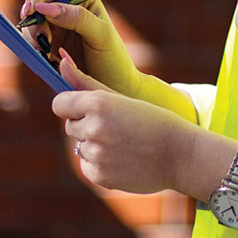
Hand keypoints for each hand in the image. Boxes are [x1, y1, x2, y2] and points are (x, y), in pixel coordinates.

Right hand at [20, 0, 140, 95]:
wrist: (117, 89)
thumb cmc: (114, 59)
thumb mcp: (101, 35)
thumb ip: (77, 18)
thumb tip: (46, 8)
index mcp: (82, 1)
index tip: (30, 11)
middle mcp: (68, 12)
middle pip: (37, 7)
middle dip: (33, 22)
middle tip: (41, 40)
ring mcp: (57, 31)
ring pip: (32, 27)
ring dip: (33, 38)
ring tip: (46, 54)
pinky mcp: (50, 50)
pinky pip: (34, 46)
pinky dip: (34, 51)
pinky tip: (47, 61)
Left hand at [54, 54, 237, 198]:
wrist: (178, 154)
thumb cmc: (150, 119)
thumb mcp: (120, 96)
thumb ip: (85, 81)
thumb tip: (61, 60)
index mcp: (98, 103)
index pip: (59, 104)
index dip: (71, 105)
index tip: (84, 107)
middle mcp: (93, 128)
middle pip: (70, 125)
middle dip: (86, 124)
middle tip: (115, 125)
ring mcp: (95, 154)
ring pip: (80, 146)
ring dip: (94, 144)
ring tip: (123, 142)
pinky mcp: (99, 176)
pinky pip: (87, 165)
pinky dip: (99, 163)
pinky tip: (122, 158)